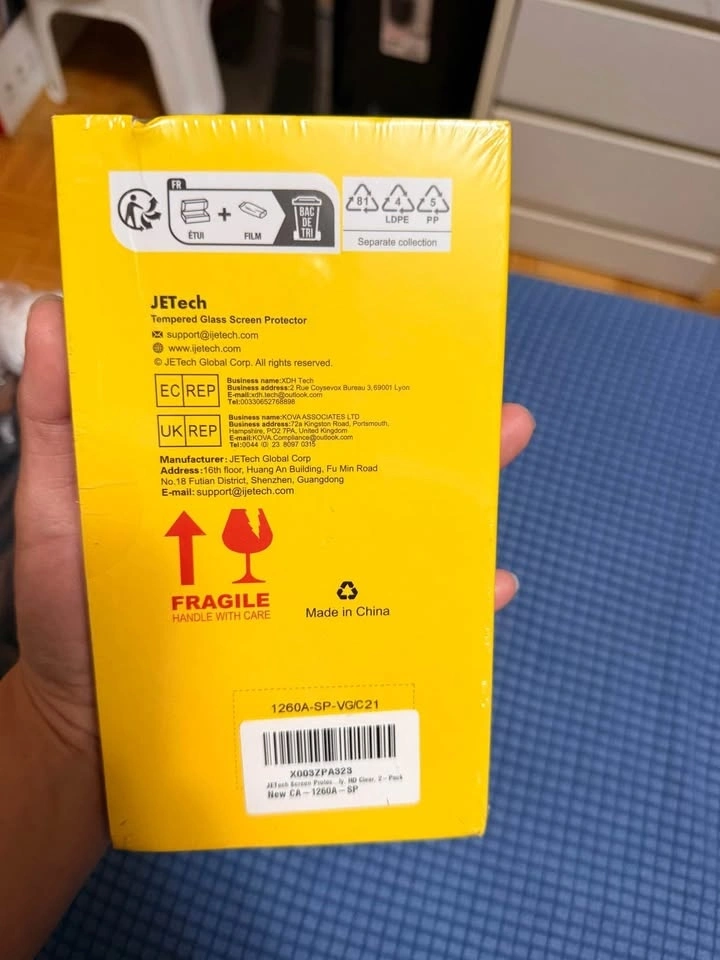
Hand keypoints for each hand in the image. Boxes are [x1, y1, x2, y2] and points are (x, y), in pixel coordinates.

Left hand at [12, 299, 533, 741]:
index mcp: (235, 474)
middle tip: (484, 387)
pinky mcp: (325, 646)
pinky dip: (454, 606)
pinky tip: (492, 585)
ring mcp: (313, 583)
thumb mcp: (60, 505)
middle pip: (372, 464)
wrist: (90, 727)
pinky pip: (404, 622)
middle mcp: (289, 518)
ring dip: (464, 496)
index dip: (342, 363)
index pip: (298, 408)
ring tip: (507, 443)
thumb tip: (57, 309)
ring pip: (403, 531)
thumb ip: (56, 419)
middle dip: (436, 424)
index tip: (384, 317)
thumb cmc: (71, 609)